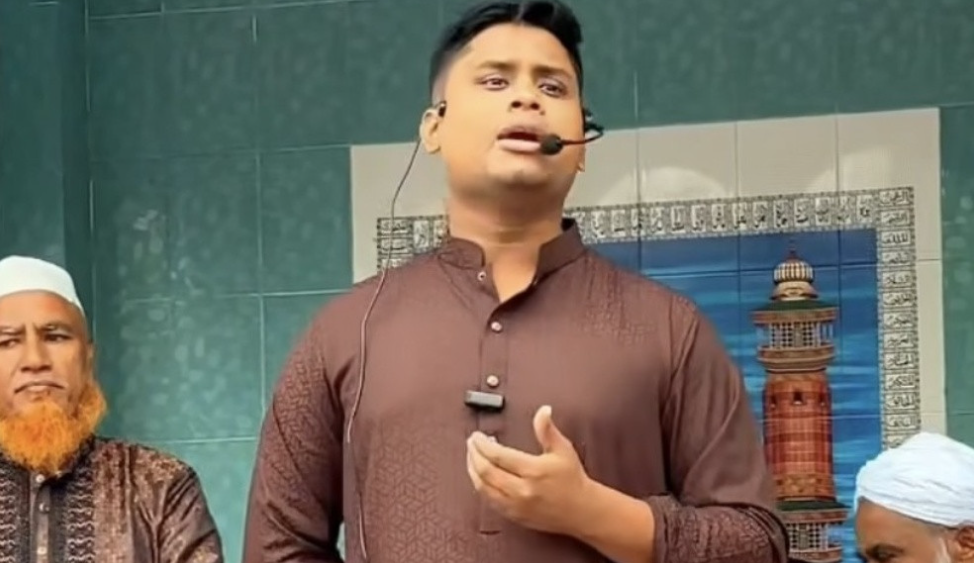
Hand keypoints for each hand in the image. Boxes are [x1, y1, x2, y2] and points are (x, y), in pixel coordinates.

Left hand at [466, 405, 591, 534]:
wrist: (582, 511)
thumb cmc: (573, 479)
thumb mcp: (563, 449)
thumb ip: (547, 430)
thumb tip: (543, 411)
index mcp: (533, 471)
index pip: (498, 455)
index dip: (483, 444)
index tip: (477, 436)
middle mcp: (522, 490)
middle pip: (486, 471)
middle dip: (474, 455)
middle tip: (471, 443)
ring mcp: (516, 505)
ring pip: (483, 487)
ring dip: (473, 470)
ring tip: (471, 457)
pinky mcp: (514, 515)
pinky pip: (488, 501)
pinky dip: (480, 486)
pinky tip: (479, 476)